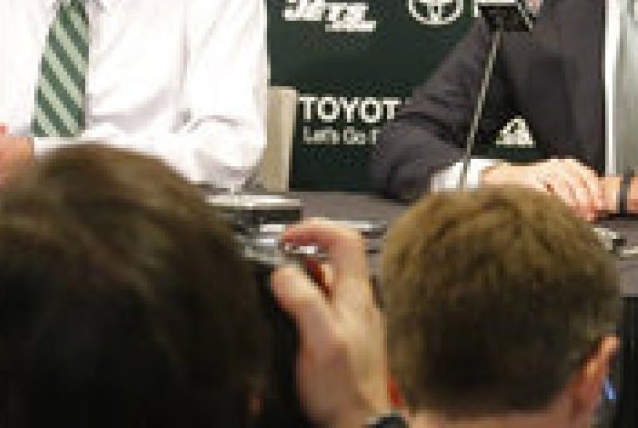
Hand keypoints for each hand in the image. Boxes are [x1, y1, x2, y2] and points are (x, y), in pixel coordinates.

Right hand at [269, 219, 391, 427]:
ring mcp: (355, 321)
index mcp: (356, 296)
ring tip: (279, 292)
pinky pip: (326, 307)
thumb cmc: (344, 392)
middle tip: (277, 263)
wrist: (360, 425)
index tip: (286, 239)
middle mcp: (359, 303)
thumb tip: (284, 271)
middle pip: (335, 257)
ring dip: (302, 280)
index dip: (314, 229)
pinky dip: (306, 303)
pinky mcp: (347, 339)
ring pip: (328, 283)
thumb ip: (304, 301)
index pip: (344, 238)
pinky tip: (291, 320)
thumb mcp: (320, 341)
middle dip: (303, 253)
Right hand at [483, 158, 621, 220]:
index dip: (596, 192)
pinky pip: (547, 192)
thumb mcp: (563, 182)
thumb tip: (597, 209)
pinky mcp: (532, 180)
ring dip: (572, 204)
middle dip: (586, 201)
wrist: (512, 177)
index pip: (587, 175)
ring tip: (576, 216)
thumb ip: (579, 192)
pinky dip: (555, 204)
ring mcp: (544, 171)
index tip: (600, 205)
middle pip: (577, 182)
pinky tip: (559, 212)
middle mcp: (557, 165)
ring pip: (563, 186)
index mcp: (568, 164)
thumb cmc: (540, 182)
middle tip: (589, 214)